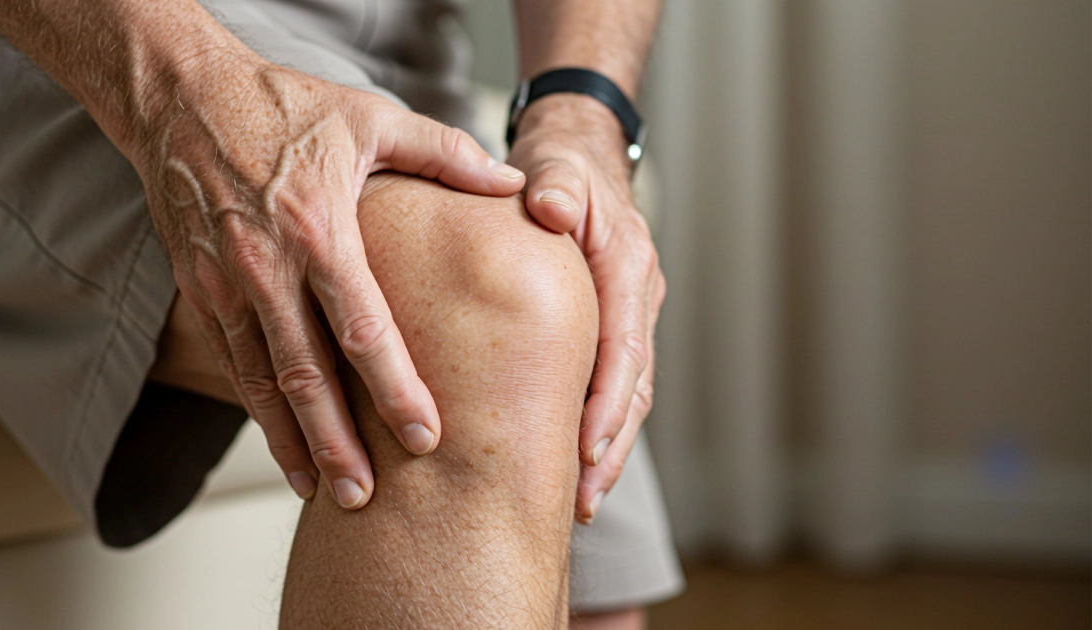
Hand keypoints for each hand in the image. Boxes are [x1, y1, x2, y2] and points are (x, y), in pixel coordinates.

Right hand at [134, 51, 524, 508]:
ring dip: (291, 442)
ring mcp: (225, 282)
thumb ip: (444, 153)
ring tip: (322, 493)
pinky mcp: (200, 289)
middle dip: (336, 442)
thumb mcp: (370, 116)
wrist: (180, 95)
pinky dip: (257, 412)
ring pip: (261, 381)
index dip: (394, 386)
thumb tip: (512, 180)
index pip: (361, 324)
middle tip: (367, 498)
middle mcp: (265, 264)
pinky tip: (282, 445)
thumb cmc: (280, 103)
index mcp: (316, 226)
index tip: (425, 435)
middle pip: (304, 373)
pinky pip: (233, 362)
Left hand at [507, 95, 665, 523]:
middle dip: (610, 445)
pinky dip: (599, 422)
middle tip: (583, 500)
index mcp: (628, 264)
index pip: (623, 345)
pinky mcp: (614, 322)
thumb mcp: (556, 163)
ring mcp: (630, 311)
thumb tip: (548, 205)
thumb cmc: (561, 163)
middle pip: (634, 384)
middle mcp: (638, 294)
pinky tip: (573, 460)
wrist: (581, 153)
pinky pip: (614, 380)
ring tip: (581, 501)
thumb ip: (554, 183)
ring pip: (629, 391)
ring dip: (608, 446)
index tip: (584, 448)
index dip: (607, 402)